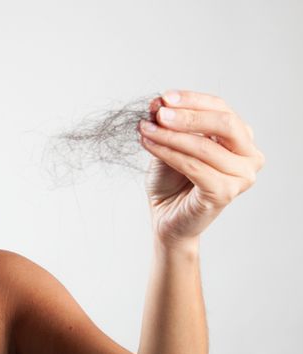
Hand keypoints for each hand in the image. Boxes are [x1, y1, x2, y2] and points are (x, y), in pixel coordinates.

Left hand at [137, 90, 265, 247]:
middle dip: (188, 116)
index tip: (164, 97)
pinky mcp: (225, 193)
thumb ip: (168, 124)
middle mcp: (249, 155)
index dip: (192, 100)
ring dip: (170, 135)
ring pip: (205, 147)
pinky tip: (149, 144)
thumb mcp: (168, 143)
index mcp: (240, 138)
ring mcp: (242, 176)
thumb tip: (159, 102)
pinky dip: (169, 153)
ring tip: (145, 129)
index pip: (221, 108)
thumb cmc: (171, 179)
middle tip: (159, 113)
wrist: (166, 215)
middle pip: (225, 124)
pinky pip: (194, 167)